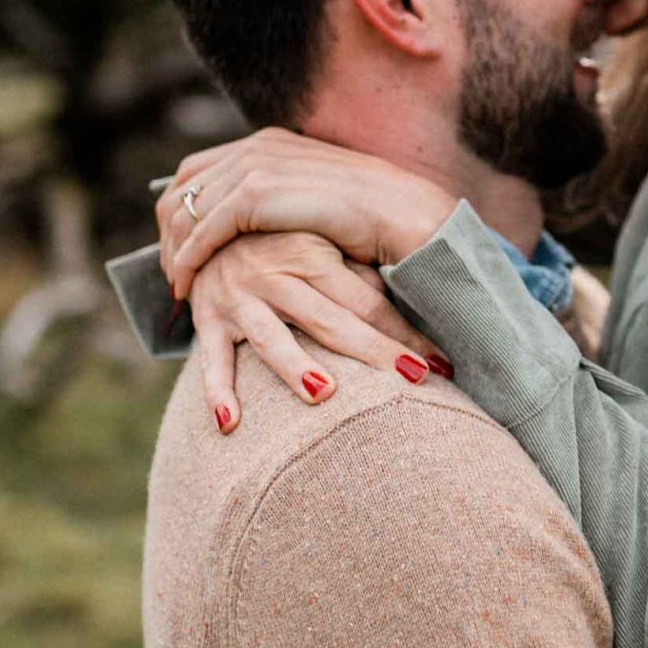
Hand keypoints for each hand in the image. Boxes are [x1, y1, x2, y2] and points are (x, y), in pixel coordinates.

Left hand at [156, 129, 456, 299]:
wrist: (407, 216)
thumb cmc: (374, 220)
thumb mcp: (317, 203)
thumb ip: (284, 202)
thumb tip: (254, 228)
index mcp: (271, 142)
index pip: (200, 170)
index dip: (181, 209)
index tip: (180, 248)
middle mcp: (258, 147)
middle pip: (183, 186)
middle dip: (169, 231)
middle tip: (172, 271)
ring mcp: (257, 166)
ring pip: (187, 209)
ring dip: (174, 250)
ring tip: (178, 285)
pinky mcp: (257, 193)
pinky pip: (204, 229)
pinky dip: (188, 258)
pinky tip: (187, 283)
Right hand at [189, 233, 449, 431]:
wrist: (205, 225)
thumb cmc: (280, 243)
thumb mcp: (320, 247)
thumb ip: (360, 277)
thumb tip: (417, 304)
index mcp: (313, 257)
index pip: (368, 302)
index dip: (405, 334)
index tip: (442, 364)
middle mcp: (276, 276)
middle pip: (331, 322)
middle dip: (374, 352)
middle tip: (415, 380)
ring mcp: (240, 299)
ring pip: (271, 338)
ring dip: (295, 366)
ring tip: (323, 393)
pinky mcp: (206, 320)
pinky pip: (211, 359)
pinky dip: (216, 391)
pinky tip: (229, 422)